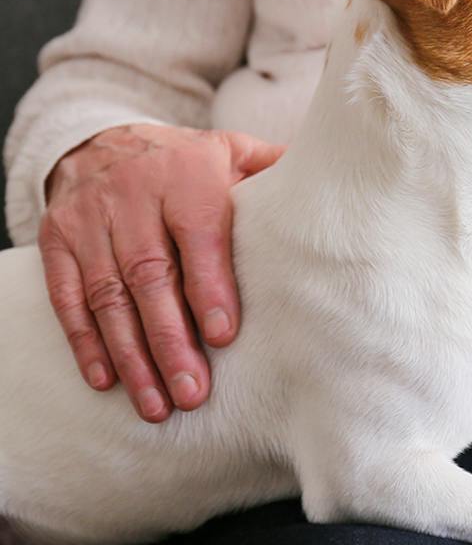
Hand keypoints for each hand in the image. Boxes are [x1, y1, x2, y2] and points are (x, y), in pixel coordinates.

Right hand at [39, 123, 285, 421]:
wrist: (103, 140)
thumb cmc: (187, 163)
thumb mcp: (232, 152)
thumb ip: (275, 174)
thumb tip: (342, 195)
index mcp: (186, 173)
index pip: (198, 232)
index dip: (210, 285)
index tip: (225, 336)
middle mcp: (133, 194)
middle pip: (149, 274)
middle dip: (171, 339)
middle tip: (193, 393)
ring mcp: (89, 219)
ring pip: (107, 294)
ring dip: (131, 354)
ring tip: (156, 404)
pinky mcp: (56, 240)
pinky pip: (66, 296)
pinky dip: (85, 341)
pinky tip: (106, 380)